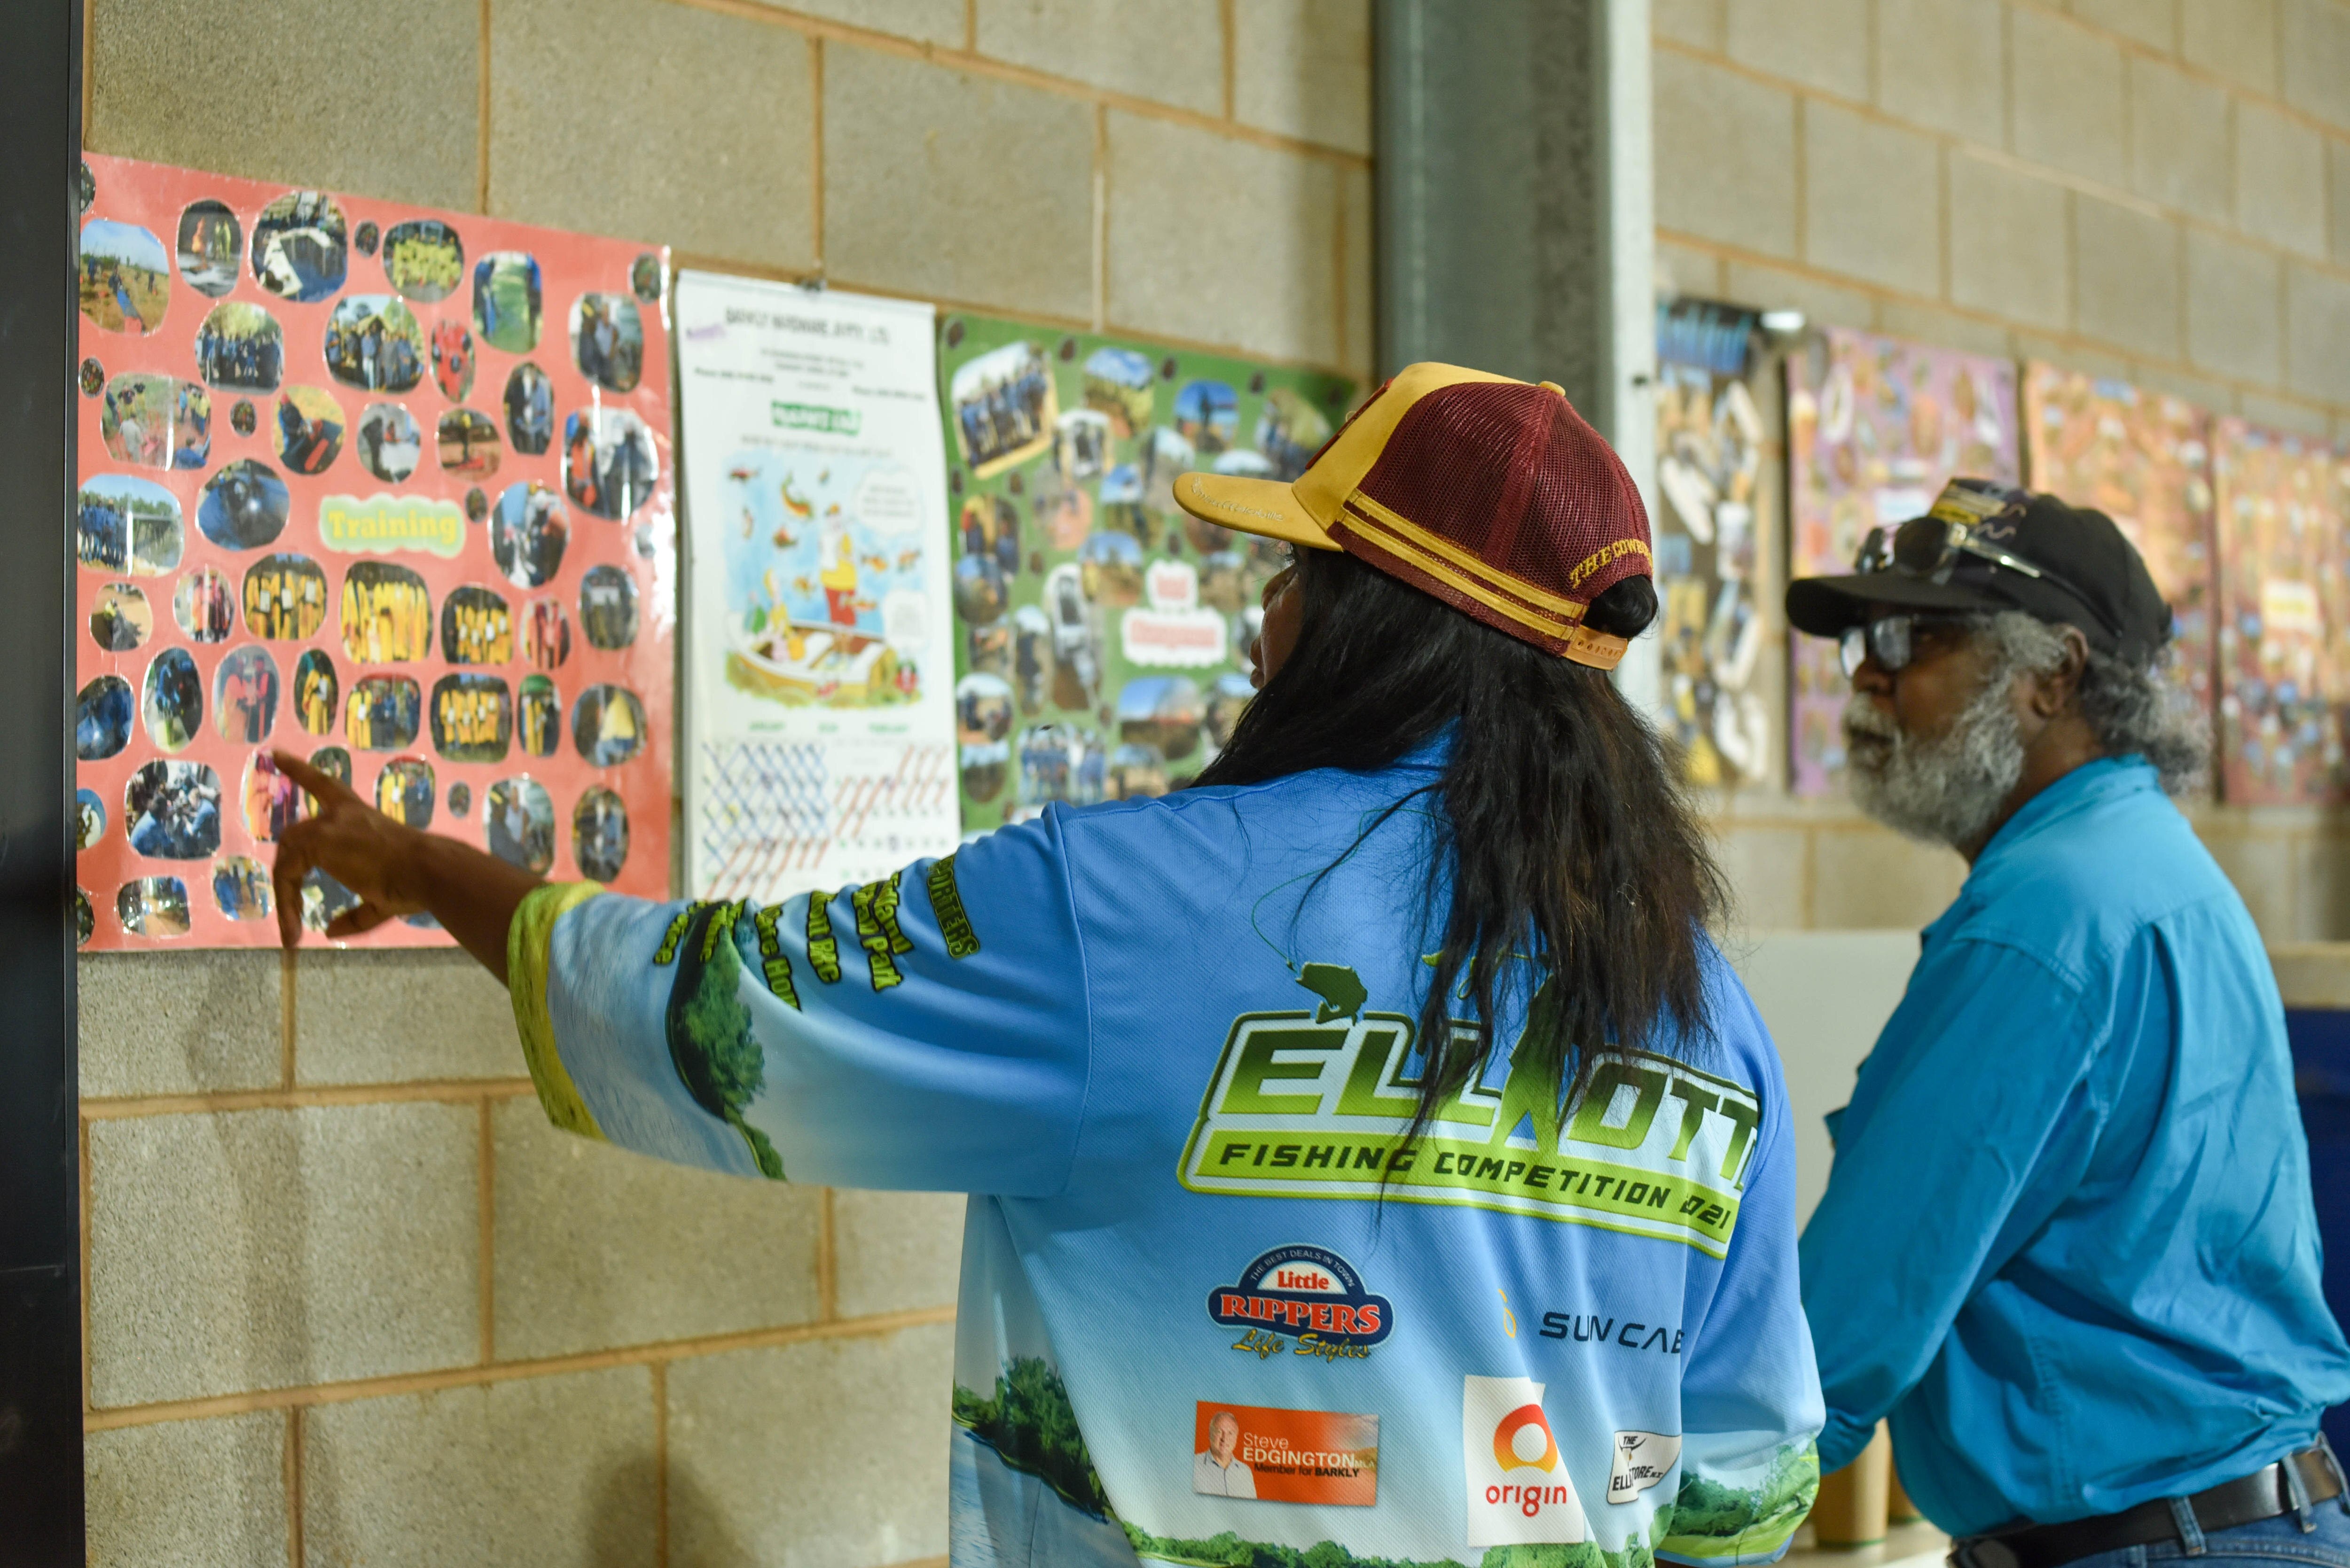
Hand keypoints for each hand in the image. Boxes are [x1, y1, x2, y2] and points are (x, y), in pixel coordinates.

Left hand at [268, 750, 433, 945]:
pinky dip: (286, 904)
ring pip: (289, 858)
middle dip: (286, 864)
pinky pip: (287, 875)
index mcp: (361, 818)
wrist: (427, 871)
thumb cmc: (416, 881)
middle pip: (297, 834)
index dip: (301, 771)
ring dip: (287, 897)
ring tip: (292, 930)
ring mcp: (328, 825)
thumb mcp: (382, 899)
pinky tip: (293, 930)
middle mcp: (341, 815)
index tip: (275, 755)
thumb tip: (329, 931)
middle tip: (287, 907)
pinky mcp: (319, 840)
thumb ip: (356, 914)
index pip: (326, 786)